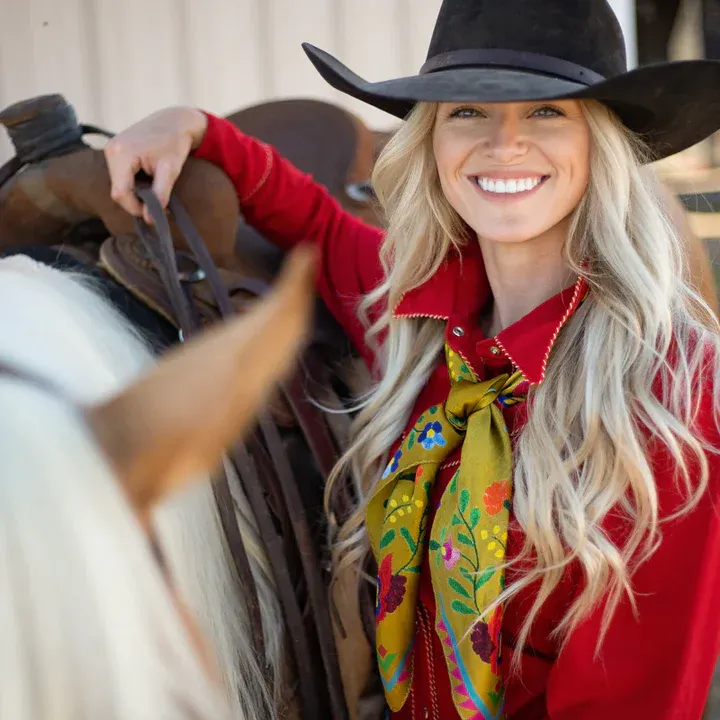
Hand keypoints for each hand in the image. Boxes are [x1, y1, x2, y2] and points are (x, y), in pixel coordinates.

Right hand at [104, 106, 207, 224]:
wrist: (174, 121)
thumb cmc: (174, 143)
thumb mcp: (170, 170)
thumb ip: (159, 194)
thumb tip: (150, 219)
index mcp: (121, 153)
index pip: (121, 193)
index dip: (136, 208)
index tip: (155, 214)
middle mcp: (110, 150)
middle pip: (118, 191)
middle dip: (137, 202)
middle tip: (159, 205)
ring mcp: (110, 150)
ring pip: (119, 185)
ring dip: (137, 194)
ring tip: (157, 191)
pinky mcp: (115, 151)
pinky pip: (121, 177)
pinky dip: (135, 184)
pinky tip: (150, 182)